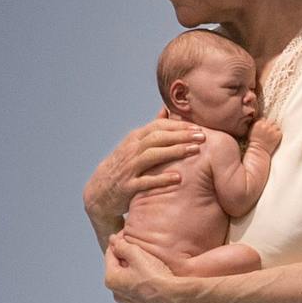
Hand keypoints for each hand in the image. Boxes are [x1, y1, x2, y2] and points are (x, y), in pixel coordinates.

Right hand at [84, 112, 204, 240]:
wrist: (99, 192)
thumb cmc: (124, 167)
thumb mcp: (134, 145)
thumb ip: (151, 130)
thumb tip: (165, 110)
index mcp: (135, 139)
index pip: (159, 126)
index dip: (179, 126)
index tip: (198, 127)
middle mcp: (131, 150)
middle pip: (158, 138)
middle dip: (181, 136)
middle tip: (203, 136)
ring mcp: (128, 168)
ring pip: (152, 155)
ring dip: (174, 152)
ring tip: (195, 151)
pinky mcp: (127, 187)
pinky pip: (145, 181)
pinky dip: (161, 179)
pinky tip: (178, 178)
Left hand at [105, 233, 188, 302]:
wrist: (175, 297)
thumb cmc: (156, 276)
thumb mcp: (136, 254)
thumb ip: (122, 245)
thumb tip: (114, 240)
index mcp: (111, 280)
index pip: (110, 254)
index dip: (119, 242)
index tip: (126, 235)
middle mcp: (117, 294)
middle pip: (119, 269)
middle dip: (126, 258)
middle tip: (138, 248)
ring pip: (129, 281)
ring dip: (134, 271)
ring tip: (147, 263)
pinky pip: (139, 292)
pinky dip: (142, 284)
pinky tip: (152, 278)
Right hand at [246, 117, 283, 155]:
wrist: (258, 150)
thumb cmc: (253, 142)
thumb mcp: (251, 130)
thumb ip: (256, 124)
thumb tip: (260, 120)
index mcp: (259, 123)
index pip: (264, 118)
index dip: (264, 123)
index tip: (265, 126)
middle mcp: (266, 125)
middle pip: (271, 121)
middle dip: (270, 125)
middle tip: (269, 131)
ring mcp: (272, 130)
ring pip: (276, 126)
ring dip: (275, 129)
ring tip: (272, 134)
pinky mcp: (277, 135)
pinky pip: (280, 132)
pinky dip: (278, 134)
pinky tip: (275, 137)